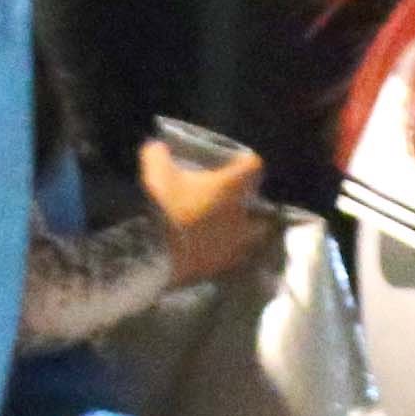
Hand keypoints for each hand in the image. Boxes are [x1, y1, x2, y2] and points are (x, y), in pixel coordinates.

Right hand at [141, 135, 266, 285]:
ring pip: (248, 241)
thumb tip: (157, 147)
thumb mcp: (155, 172)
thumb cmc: (161, 206)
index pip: (253, 166)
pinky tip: (207, 251)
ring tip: (223, 232)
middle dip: (252, 209)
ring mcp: (232, 247)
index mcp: (231, 188)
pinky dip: (221, 255)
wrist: (151, 254)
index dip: (245, 163)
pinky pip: (227, 260)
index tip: (236, 163)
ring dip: (240, 235)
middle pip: (264, 214)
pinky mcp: (217, 269)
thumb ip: (158, 155)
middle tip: (235, 204)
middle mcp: (240, 217)